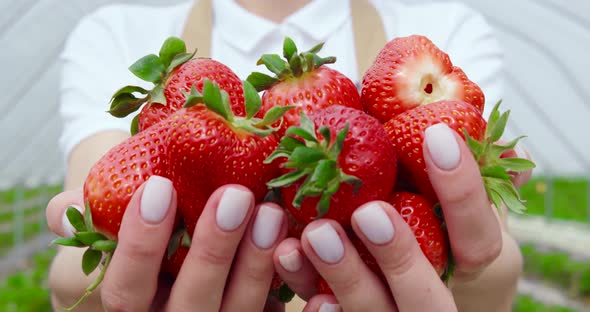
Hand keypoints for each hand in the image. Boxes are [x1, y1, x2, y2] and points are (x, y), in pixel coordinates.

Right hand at [46, 177, 290, 310]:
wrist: (173, 235)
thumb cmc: (140, 220)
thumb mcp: (108, 214)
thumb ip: (86, 213)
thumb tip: (63, 212)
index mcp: (128, 304)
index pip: (126, 292)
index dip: (140, 245)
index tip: (159, 186)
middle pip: (190, 307)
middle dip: (213, 252)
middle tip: (235, 196)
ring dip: (257, 265)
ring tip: (272, 212)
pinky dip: (289, 283)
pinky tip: (297, 244)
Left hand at [273, 125, 532, 310]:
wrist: (404, 275)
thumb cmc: (429, 215)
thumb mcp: (451, 192)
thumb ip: (466, 167)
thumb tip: (483, 133)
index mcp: (467, 262)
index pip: (478, 239)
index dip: (463, 192)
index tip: (436, 134)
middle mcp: (431, 296)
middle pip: (425, 299)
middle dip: (399, 256)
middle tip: (368, 212)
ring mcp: (390, 310)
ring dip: (344, 277)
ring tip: (314, 234)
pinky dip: (306, 287)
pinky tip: (286, 255)